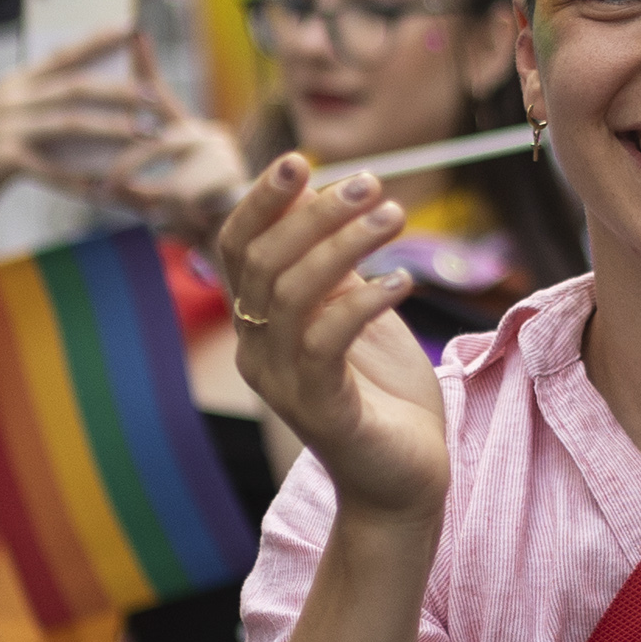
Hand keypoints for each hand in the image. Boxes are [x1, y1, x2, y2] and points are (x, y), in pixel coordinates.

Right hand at [0, 32, 162, 230]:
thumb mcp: (13, 112)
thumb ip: (45, 99)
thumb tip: (96, 90)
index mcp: (19, 80)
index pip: (64, 53)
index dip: (98, 39)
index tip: (131, 27)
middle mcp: (13, 97)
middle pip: (75, 87)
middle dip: (119, 90)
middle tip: (154, 97)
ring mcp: (8, 126)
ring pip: (70, 123)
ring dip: (110, 129)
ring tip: (143, 135)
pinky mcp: (4, 158)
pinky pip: (52, 169)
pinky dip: (81, 179)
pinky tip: (106, 187)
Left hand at [99, 38, 253, 240]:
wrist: (241, 249)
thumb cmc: (190, 223)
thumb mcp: (150, 200)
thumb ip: (126, 189)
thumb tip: (99, 187)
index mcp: (185, 134)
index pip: (160, 95)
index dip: (146, 63)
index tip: (134, 31)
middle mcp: (206, 134)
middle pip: (152, 144)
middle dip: (125, 171)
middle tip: (107, 191)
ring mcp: (222, 153)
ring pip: (169, 180)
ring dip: (158, 205)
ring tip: (169, 217)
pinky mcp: (231, 175)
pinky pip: (186, 196)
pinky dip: (181, 216)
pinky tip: (196, 219)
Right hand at [215, 155, 448, 523]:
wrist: (403, 484)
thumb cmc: (384, 395)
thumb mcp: (357, 314)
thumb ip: (335, 265)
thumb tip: (322, 189)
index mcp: (259, 323)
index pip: (237, 248)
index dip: (259, 201)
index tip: (298, 158)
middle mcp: (258, 351)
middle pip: (265, 261)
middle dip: (314, 212)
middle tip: (372, 182)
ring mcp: (283, 383)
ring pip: (293, 293)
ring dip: (345, 244)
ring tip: (395, 215)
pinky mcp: (319, 410)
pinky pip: (326, 341)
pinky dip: (364, 302)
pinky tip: (403, 281)